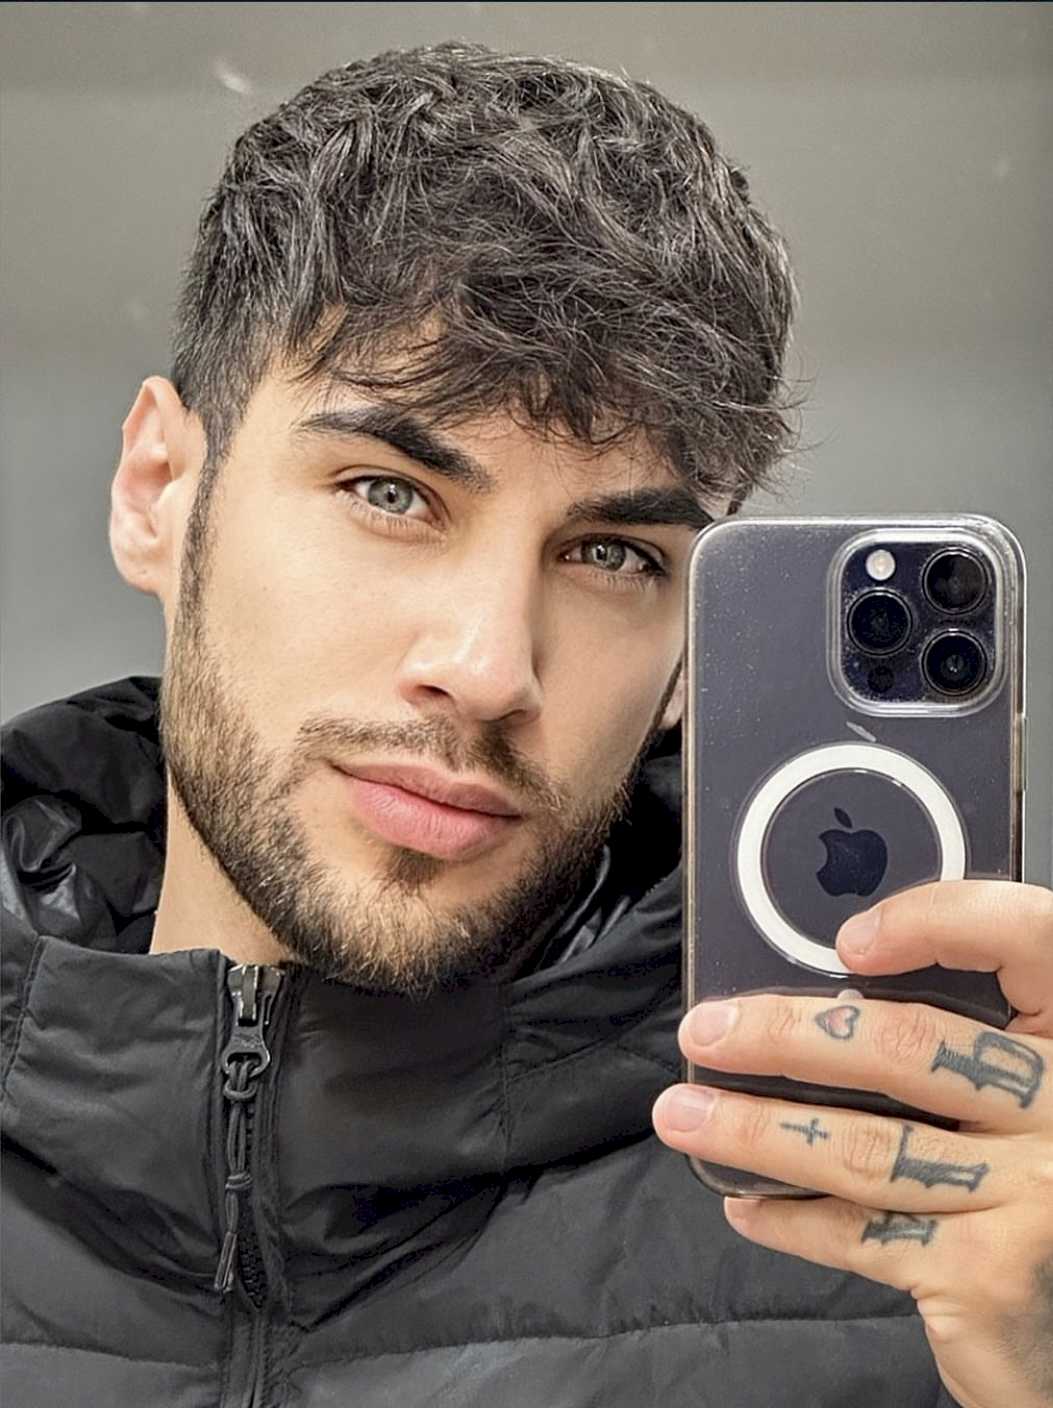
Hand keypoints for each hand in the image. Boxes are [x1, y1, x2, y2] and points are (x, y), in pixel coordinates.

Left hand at [652, 880, 1052, 1407]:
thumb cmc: (1036, 1180)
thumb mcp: (1023, 1089)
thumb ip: (963, 1032)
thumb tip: (826, 989)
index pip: (1027, 936)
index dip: (938, 921)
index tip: (847, 940)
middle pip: (911, 1045)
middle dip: (784, 1036)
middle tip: (705, 1033)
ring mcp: (1038, 1193)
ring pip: (867, 1145)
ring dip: (756, 1131)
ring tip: (685, 1115)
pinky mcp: (995, 1276)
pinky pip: (864, 1234)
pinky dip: (791, 1219)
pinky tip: (746, 1204)